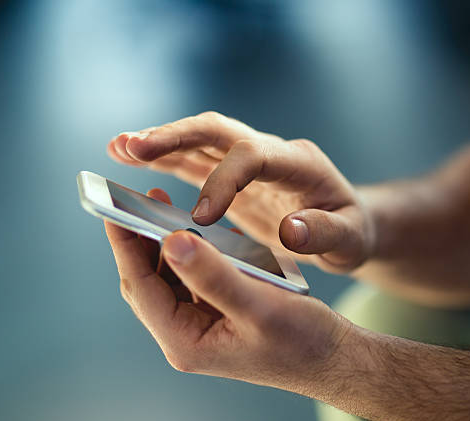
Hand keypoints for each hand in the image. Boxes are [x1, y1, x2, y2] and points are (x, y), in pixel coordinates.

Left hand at [104, 188, 350, 387]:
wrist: (331, 357)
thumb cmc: (301, 340)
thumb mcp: (258, 305)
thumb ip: (213, 276)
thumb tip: (171, 241)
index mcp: (186, 341)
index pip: (141, 287)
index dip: (126, 245)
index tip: (114, 208)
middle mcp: (186, 336)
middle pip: (148, 282)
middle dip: (142, 241)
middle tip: (145, 199)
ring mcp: (201, 326)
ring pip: (169, 278)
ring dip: (168, 245)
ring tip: (169, 209)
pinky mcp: (217, 315)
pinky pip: (193, 279)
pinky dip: (194, 254)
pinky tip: (204, 233)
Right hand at [107, 112, 374, 271]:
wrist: (347, 224)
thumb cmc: (351, 233)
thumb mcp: (350, 240)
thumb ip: (325, 234)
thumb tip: (292, 230)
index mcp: (299, 164)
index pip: (254, 155)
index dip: (224, 181)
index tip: (201, 217)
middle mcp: (271, 152)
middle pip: (218, 131)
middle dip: (175, 137)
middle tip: (132, 146)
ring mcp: (250, 161)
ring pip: (200, 140)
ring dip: (160, 143)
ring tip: (118, 147)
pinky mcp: (235, 176)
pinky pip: (196, 161)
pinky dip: (164, 159)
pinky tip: (132, 159)